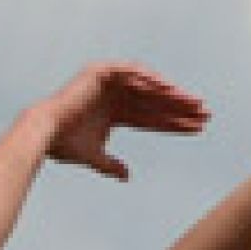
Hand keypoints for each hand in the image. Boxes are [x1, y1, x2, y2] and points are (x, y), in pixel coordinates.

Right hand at [40, 62, 208, 179]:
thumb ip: (111, 165)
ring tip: (194, 103)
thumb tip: (127, 176)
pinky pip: (132, 72)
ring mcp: (107, 83)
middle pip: (154, 102)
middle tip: (206, 114)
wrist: (44, 135)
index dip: (174, 123)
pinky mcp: (100, 72)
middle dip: (180, 108)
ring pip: (148, 87)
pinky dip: (150, 79)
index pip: (151, 118)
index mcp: (114, 113)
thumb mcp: (94, 157)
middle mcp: (113, 96)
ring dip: (171, 94)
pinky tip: (170, 89)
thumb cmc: (65, 147)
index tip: (198, 128)